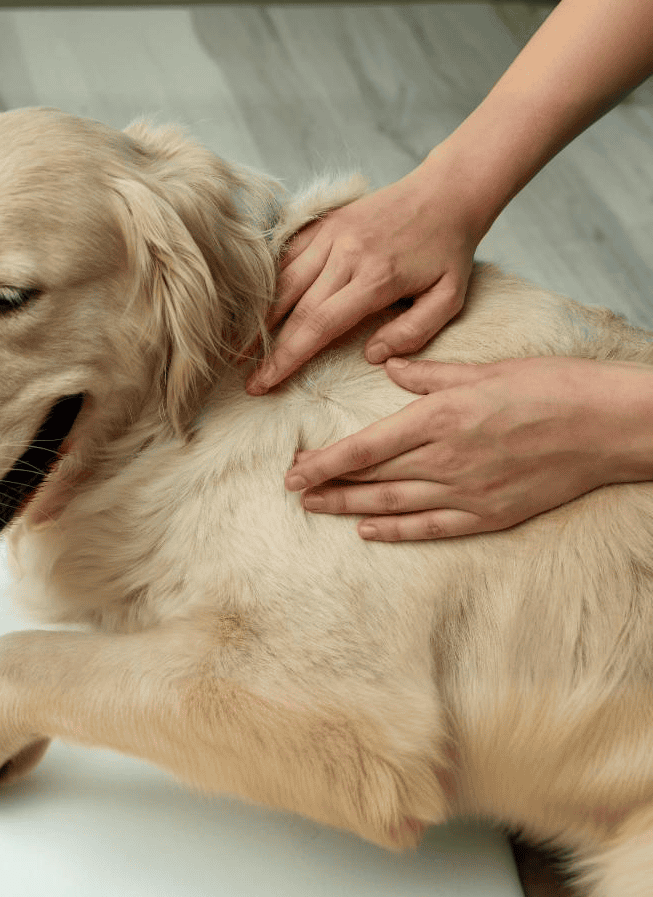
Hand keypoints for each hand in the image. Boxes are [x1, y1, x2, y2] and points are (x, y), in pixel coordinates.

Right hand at [247, 167, 481, 394]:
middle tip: (248, 379)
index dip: (288, 357)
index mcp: (376, 278)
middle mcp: (346, 254)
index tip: (265, 382)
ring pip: (283, 280)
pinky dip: (269, 282)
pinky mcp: (325, 222)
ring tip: (240, 347)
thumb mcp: (449, 298)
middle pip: (294, 308)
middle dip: (267, 348)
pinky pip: (288, 255)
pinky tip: (257, 306)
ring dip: (259, 317)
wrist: (446, 192)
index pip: (319, 325)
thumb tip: (372, 356)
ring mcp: (332, 234)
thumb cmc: (449, 251)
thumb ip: (413, 332)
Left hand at [285, 356, 652, 540]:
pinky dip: (396, 530)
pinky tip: (368, 530)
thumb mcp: (482, 369)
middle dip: (328, 485)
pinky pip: (431, 528)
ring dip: (349, 508)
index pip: (365, 447)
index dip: (324, 462)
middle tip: (293, 490)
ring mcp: (466, 492)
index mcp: (439, 418)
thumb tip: (388, 365)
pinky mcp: (488, 515)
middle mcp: (445, 459)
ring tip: (316, 508)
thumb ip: (428, 374)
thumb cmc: (546, 387)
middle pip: (372, 478)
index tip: (293, 471)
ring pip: (393, 505)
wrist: (603, 426)